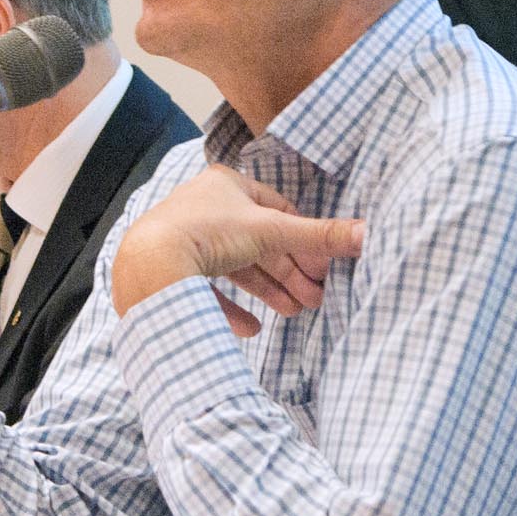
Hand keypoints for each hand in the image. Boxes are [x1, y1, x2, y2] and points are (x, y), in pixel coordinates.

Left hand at [110, 165, 363, 335]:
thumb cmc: (206, 235)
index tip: (320, 268)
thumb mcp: (272, 232)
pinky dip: (229, 309)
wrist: (148, 265)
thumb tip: (367, 233)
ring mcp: (182, 241)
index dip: (302, 240)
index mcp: (226, 186)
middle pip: (257, 244)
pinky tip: (249, 329)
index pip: (276, 211)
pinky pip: (204, 291)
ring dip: (266, 291)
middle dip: (287, 273)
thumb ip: (319, 237)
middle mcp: (202, 208)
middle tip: (313, 300)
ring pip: (234, 268)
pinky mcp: (167, 272)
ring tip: (292, 313)